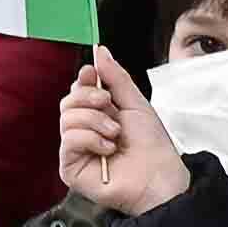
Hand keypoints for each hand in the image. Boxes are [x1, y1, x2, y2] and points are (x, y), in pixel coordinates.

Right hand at [59, 55, 192, 215]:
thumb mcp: (136, 104)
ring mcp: (75, 149)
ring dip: (96, 121)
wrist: (160, 177)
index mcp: (99, 115)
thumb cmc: (152, 146)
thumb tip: (100, 50)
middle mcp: (84, 131)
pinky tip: (109, 150)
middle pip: (68, 101)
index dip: (83, 79)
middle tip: (110, 106)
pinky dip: (92, 139)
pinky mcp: (70, 167)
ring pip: (67, 118)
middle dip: (90, 98)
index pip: (78, 90)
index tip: (93, 73)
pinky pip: (69, 139)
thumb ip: (116, 78)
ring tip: (116, 134)